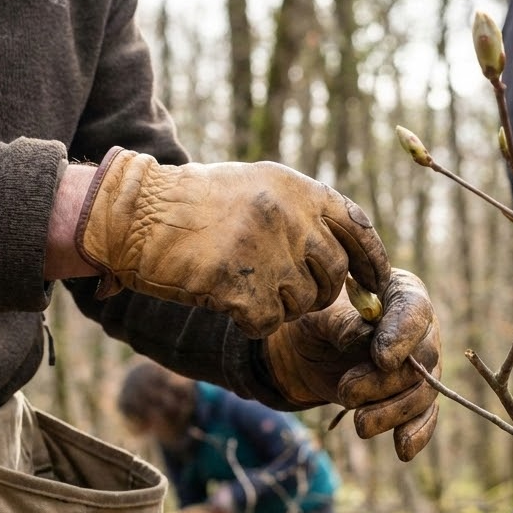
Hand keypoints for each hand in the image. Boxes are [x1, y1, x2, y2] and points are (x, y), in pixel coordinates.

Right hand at [75, 148, 390, 336]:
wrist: (136, 215)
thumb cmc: (194, 204)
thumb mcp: (257, 187)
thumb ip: (303, 214)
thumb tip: (350, 255)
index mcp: (299, 190)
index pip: (358, 228)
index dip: (372, 262)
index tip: (376, 285)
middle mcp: (291, 217)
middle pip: (334, 275)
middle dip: (318, 292)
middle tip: (285, 291)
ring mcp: (268, 252)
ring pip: (304, 304)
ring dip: (280, 307)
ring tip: (245, 288)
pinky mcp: (243, 287)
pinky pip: (269, 324)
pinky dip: (252, 324)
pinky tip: (229, 306)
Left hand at [263, 269, 440, 460]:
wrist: (305, 353)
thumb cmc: (314, 322)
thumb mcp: (319, 316)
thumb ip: (343, 323)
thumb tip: (362, 338)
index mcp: (401, 293)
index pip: (414, 310)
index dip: (402, 336)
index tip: (382, 359)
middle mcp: (420, 329)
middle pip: (424, 358)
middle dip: (386, 382)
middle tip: (346, 393)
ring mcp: (420, 365)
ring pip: (423, 392)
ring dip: (392, 413)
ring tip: (359, 425)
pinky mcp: (411, 396)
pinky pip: (424, 416)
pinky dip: (416, 434)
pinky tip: (403, 450)